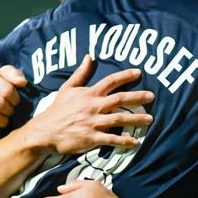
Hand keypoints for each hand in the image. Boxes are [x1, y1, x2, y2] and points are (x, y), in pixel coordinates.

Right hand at [25, 56, 154, 155]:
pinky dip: (124, 141)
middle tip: (152, 96)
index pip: (110, 81)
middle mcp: (94, 106)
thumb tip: (90, 56)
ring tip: (150, 119)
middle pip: (120, 99)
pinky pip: (111, 139)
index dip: (125, 76)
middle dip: (138, 97)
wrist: (45, 132)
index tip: (139, 72)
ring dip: (136, 119)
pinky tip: (135, 142)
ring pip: (120, 118)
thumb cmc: (58, 110)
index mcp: (89, 94)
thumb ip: (81, 73)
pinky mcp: (92, 137)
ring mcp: (94, 122)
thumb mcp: (68, 88)